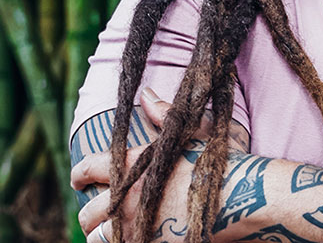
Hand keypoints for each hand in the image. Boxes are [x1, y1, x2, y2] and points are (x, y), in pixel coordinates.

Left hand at [70, 91, 212, 242]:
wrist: (245, 197)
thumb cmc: (221, 163)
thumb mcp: (193, 134)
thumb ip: (163, 114)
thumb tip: (145, 94)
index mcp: (136, 165)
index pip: (90, 168)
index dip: (78, 174)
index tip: (77, 179)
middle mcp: (131, 197)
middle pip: (88, 213)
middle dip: (88, 215)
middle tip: (94, 216)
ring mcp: (140, 226)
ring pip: (98, 239)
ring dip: (101, 237)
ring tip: (109, 235)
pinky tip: (132, 240)